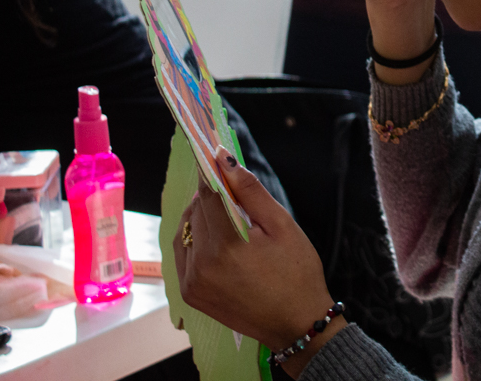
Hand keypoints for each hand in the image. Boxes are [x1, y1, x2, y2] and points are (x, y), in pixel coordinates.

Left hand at [173, 160, 345, 377]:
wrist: (295, 323)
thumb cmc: (297, 272)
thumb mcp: (282, 226)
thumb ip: (251, 192)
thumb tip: (225, 160)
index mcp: (227, 245)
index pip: (209, 194)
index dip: (211, 172)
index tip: (213, 156)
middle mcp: (201, 263)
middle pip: (196, 211)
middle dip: (210, 195)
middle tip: (231, 192)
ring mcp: (192, 281)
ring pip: (185, 231)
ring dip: (200, 217)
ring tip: (225, 216)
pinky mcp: (190, 294)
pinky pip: (182, 254)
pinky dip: (194, 239)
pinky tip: (215, 238)